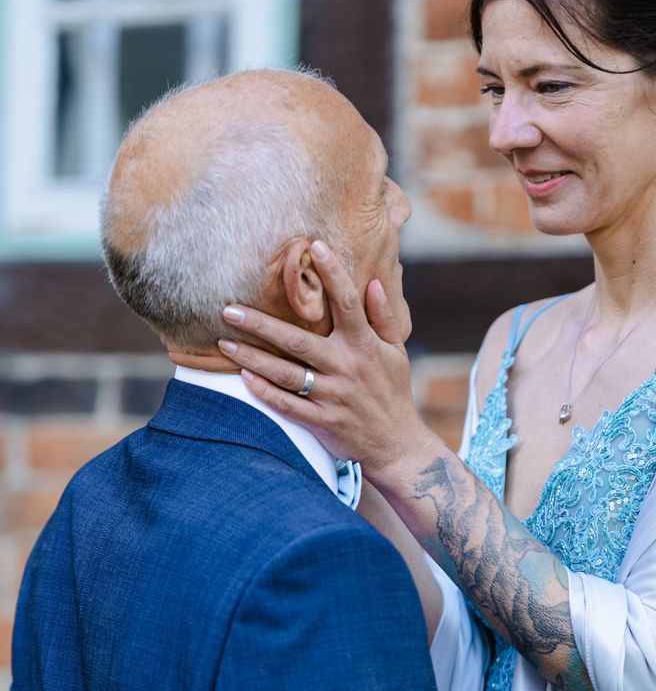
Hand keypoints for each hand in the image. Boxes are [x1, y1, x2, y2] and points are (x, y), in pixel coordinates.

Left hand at [219, 241, 438, 474]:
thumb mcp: (396, 352)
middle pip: (298, 340)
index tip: (316, 246)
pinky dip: (265, 392)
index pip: (348, 303)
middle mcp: (347, 368)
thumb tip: (374, 282)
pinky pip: (288, 405)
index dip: (334, 274)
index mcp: (366, 346)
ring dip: (252, 358)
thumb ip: (384, 316)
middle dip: (261, 324)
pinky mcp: (323, 421)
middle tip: (228, 308)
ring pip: (286, 374)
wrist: (397, 445)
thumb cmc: (394, 391)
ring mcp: (333, 397)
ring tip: (224, 343)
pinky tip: (243, 377)